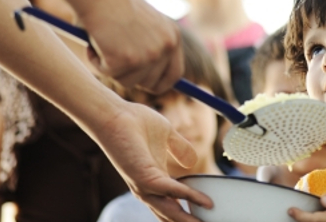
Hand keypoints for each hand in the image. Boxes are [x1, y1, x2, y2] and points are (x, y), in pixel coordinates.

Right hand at [79, 0, 183, 93]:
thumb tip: (148, 78)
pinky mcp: (125, 60)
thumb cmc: (114, 3)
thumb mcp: (144, 25)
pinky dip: (96, 61)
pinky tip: (94, 40)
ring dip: (111, 67)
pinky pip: (107, 73)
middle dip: (130, 76)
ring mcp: (147, 56)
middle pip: (149, 83)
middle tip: (113, 57)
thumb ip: (151, 48)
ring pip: (126, 81)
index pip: (174, 74)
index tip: (145, 85)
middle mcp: (165, 47)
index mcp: (173, 37)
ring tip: (102, 42)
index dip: (159, 83)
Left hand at [94, 101, 212, 221]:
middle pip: (172, 215)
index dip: (190, 212)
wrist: (116, 115)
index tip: (209, 216)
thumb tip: (192, 163)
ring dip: (190, 219)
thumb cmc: (136, 122)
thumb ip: (181, 149)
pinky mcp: (145, 178)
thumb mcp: (167, 135)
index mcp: (155, 180)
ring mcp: (146, 186)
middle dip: (190, 221)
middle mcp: (149, 188)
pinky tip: (204, 201)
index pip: (174, 204)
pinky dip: (189, 196)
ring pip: (171, 211)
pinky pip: (172, 191)